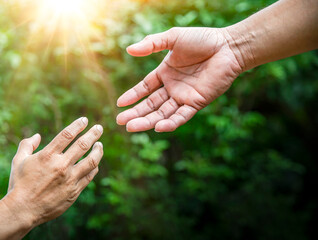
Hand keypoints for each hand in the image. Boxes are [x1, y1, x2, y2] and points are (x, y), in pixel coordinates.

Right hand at [4, 117, 103, 227]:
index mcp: (47, 156)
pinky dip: (94, 167)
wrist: (23, 210)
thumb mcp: (18, 161)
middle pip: (83, 145)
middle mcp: (61, 166)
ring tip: (100, 145)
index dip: (78, 125)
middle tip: (99, 128)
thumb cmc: (19, 184)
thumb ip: (27, 145)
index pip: (67, 135)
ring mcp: (69, 179)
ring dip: (98, 150)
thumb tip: (38, 135)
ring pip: (91, 161)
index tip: (84, 120)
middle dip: (94, 134)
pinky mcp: (74, 191)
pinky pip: (89, 176)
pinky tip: (95, 163)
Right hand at [116, 27, 242, 131]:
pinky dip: (171, 123)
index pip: (145, 88)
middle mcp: (173, 87)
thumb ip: (152, 44)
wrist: (228, 47)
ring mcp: (184, 96)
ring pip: (162, 113)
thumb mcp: (173, 38)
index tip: (119, 104)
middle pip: (150, 104)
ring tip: (132, 127)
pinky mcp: (197, 102)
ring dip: (148, 121)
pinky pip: (182, 116)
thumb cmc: (202, 39)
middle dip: (136, 113)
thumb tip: (129, 49)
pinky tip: (158, 127)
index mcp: (165, 73)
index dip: (132, 96)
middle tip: (120, 122)